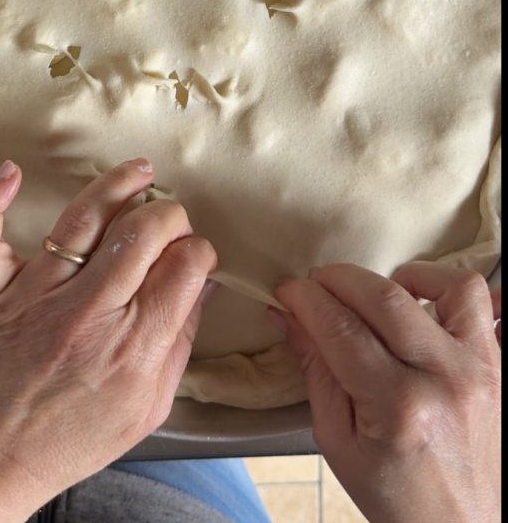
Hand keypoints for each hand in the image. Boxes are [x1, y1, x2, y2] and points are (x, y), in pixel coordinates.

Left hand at [0, 158, 216, 522]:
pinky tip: (12, 173)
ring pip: (83, 221)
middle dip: (169, 215)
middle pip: (143, 234)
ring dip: (117, 184)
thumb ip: (180, 342)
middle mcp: (89, 315)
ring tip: (141, 171)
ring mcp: (40, 298)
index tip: (194, 256)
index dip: (199, 251)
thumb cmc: (76, 438)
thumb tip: (203, 282)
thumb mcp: (150, 406)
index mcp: (135, 348)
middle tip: (170, 223)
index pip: (185, 267)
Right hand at [270, 262, 500, 522]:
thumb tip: (288, 316)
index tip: (286, 291)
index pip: (341, 328)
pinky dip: (450, 289)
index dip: (305, 299)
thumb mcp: (338, 442)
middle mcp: (446, 380)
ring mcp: (482, 369)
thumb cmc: (399, 497)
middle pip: (385, 297)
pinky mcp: (499, 366)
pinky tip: (421, 303)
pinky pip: (486, 304)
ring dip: (403, 276)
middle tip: (315, 285)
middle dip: (338, 279)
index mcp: (399, 407)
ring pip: (449, 286)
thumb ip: (315, 371)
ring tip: (376, 295)